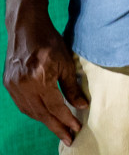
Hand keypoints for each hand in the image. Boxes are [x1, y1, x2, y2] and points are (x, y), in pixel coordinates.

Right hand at [4, 13, 87, 144]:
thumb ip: (72, 87)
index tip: (77, 129)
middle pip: (42, 113)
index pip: (55, 106)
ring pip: (30, 111)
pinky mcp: (8, 84)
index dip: (66, 119)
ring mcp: (14, 86)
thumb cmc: (50, 42)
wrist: (26, 28)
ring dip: (45, 122)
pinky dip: (34, 112)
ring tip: (59, 129)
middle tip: (69, 138)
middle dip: (56, 127)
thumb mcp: (66, 63)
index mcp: (40, 78)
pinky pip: (22, 105)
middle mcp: (24, 85)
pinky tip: (44, 116)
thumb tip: (82, 106)